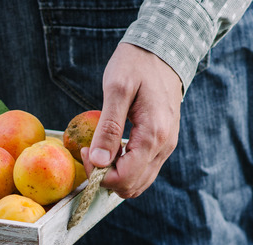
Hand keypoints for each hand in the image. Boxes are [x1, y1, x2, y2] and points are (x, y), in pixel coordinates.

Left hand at [80, 43, 182, 197]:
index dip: (99, 174)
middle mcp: (164, 146)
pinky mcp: (163, 143)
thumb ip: (108, 127)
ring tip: (102, 150)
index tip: (86, 152)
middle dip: (106, 177)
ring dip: (116, 174)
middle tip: (91, 152)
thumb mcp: (117, 89)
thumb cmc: (136, 64)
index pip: (124, 178)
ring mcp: (166, 147)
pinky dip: (125, 168)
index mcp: (153, 135)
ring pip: (139, 182)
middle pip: (132, 186)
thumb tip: (99, 161)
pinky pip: (144, 170)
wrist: (163, 49)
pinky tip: (114, 148)